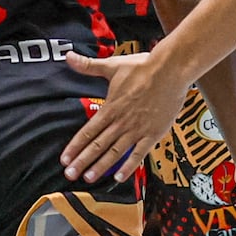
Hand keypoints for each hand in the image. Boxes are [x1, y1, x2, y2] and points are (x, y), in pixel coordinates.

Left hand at [61, 48, 186, 183]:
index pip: (88, 132)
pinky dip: (129, 166)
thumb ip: (89, 66)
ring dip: (101, 166)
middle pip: (98, 146)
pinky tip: (120, 177)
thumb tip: (68, 57)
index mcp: (110, 108)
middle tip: (70, 175)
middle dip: (82, 162)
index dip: (75, 147)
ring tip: (89, 178)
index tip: (65, 159)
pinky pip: (139, 153)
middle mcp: (121, 122)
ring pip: (115, 152)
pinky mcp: (153, 133)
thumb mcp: (112, 66)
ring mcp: (137, 129)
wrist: (171, 71)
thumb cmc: (143, 67)